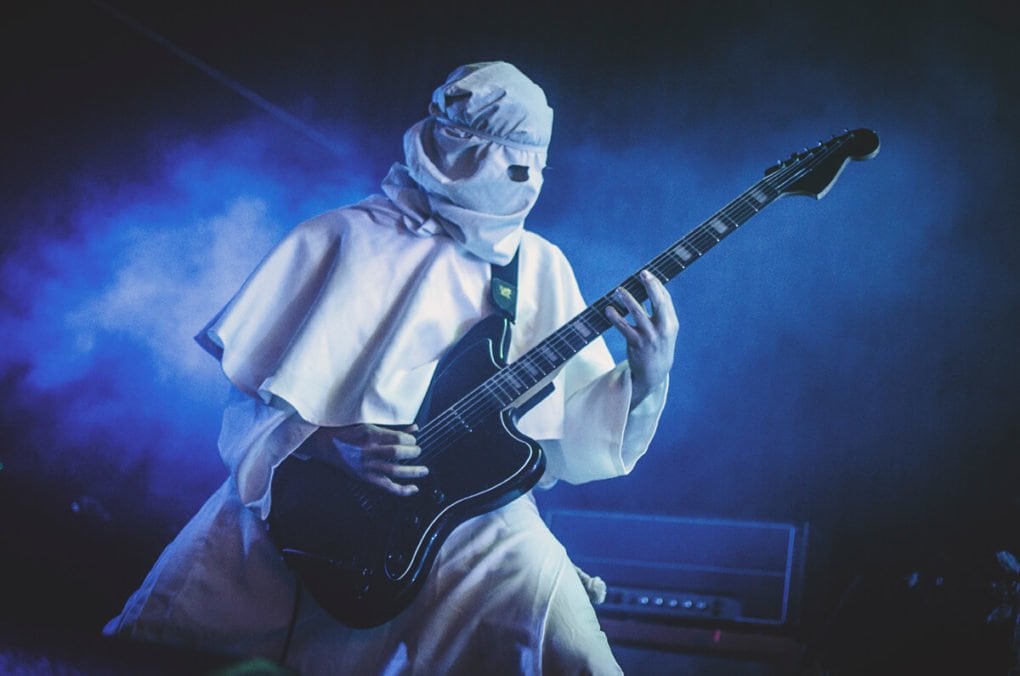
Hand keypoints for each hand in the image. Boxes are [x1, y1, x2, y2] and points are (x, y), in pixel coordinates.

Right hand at [318, 423, 426, 495]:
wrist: (324, 443)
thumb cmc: (346, 429)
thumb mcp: (367, 423)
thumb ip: (392, 427)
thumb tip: (415, 427)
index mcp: (369, 434)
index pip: (398, 438)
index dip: (410, 440)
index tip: (413, 439)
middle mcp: (368, 451)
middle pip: (397, 453)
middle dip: (413, 452)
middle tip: (418, 451)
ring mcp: (366, 466)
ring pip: (395, 471)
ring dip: (413, 472)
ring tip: (424, 470)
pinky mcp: (364, 477)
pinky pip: (386, 486)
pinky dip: (401, 490)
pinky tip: (413, 489)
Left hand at [604, 269, 677, 407]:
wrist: (654, 373)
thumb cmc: (657, 345)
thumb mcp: (664, 330)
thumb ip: (657, 312)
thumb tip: (649, 288)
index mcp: (671, 323)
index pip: (665, 299)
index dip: (657, 285)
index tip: (647, 274)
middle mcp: (663, 328)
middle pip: (659, 303)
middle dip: (651, 287)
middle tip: (643, 274)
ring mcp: (650, 336)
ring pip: (638, 313)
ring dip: (627, 299)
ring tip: (618, 290)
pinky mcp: (636, 344)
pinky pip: (624, 328)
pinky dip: (615, 317)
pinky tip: (608, 310)